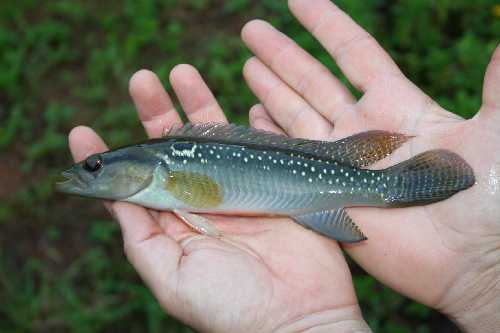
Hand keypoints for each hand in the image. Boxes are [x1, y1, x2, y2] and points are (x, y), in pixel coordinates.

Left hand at [68, 67, 371, 331]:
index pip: (137, 185)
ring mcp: (239, 190)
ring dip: (197, 104)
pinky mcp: (273, 185)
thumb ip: (142, 239)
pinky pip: (258, 144)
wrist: (301, 316)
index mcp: (175, 226)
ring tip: (180, 72)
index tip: (85, 130)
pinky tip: (237, 99)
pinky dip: (249, 120)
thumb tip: (116, 199)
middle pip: (175, 151)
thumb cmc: (231, 306)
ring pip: (214, 139)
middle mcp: (203, 204)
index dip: (112, 158)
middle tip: (141, 80)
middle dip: (155, 114)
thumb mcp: (172, 278)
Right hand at [241, 1, 499, 331]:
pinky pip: (291, 160)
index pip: (354, 54)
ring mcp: (342, 164)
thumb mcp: (495, 132)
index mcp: (397, 107)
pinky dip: (272, 139)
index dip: (326, 25)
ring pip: (296, 117)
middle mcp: (363, 131)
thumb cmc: (490, 199)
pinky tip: (253, 119)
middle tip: (252, 30)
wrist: (471, 262)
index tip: (298, 1)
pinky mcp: (327, 195)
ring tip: (247, 66)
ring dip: (271, 91)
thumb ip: (495, 85)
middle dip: (283, 54)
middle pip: (313, 81)